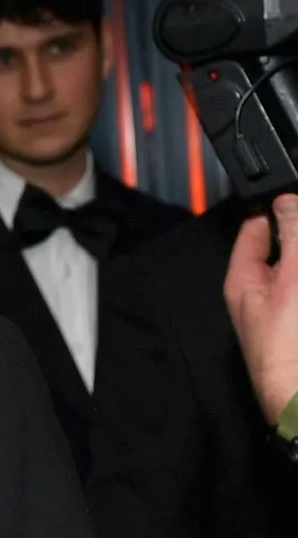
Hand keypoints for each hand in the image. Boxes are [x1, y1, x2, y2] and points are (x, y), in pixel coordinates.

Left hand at [225, 193, 297, 426]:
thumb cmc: (288, 347)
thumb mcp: (291, 279)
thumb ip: (292, 235)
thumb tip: (285, 199)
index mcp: (245, 280)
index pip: (254, 226)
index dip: (275, 204)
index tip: (293, 189)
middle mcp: (261, 293)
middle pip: (282, 245)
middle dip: (295, 229)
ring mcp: (283, 307)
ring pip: (292, 267)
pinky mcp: (294, 322)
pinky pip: (297, 289)